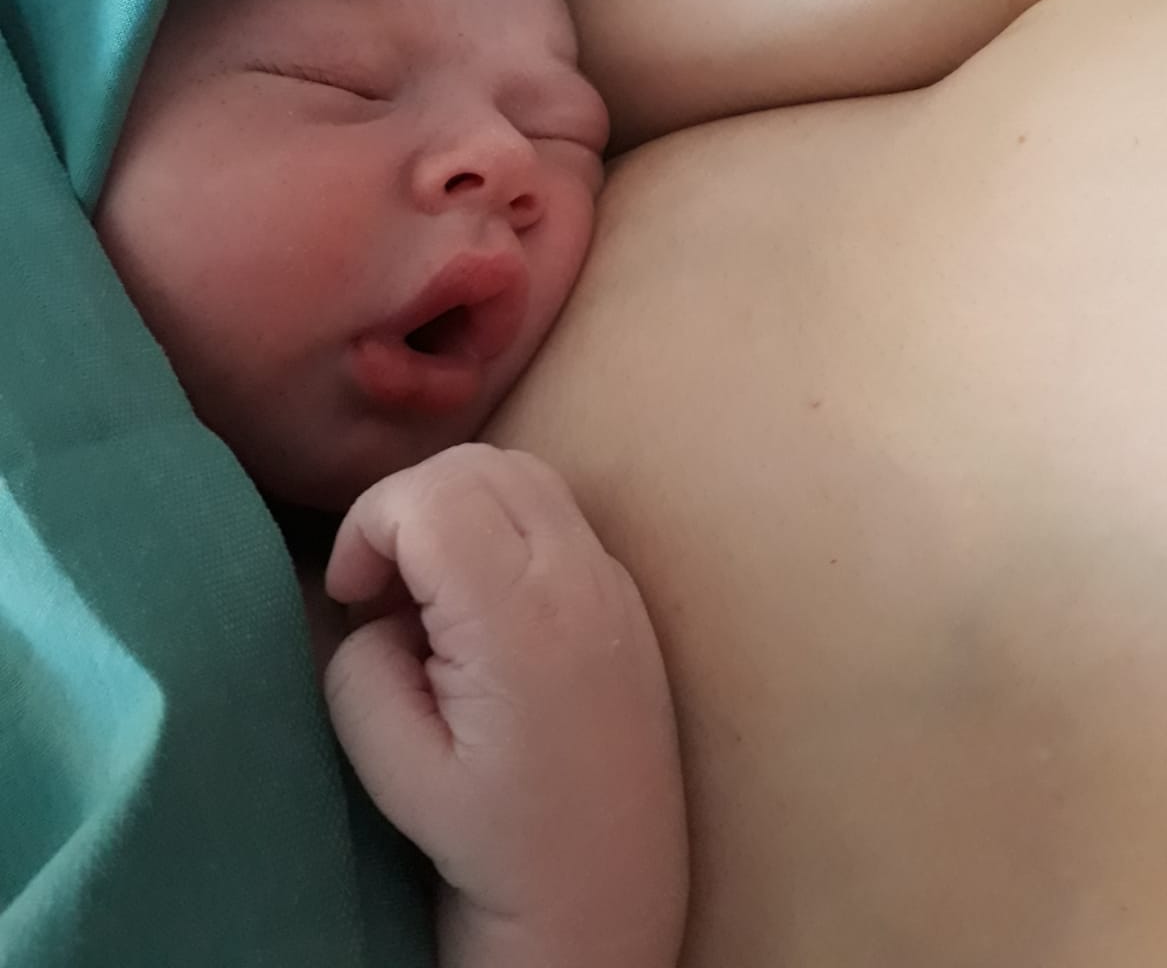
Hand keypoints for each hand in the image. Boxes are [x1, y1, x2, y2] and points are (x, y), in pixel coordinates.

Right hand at [323, 444, 687, 967]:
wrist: (605, 892)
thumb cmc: (494, 841)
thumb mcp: (391, 765)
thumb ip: (361, 665)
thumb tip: (377, 607)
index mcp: (520, 622)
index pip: (432, 495)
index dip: (368, 525)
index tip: (350, 595)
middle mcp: (579, 581)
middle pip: (475, 464)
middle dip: (405, 505)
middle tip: (380, 591)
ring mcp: (612, 581)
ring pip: (519, 470)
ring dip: (453, 504)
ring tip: (428, 593)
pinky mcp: (624, 593)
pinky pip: (553, 510)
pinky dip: (498, 523)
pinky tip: (479, 604)